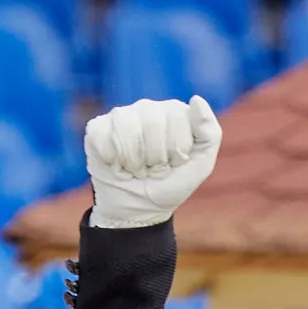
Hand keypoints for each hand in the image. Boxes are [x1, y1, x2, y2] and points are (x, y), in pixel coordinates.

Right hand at [85, 96, 219, 231]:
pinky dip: (112, 160)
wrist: (139, 209)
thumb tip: (196, 99)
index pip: (178, 119)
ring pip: (126, 127)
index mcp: (175, 112)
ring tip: (136, 169)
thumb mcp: (201, 164)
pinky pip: (102, 134)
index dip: (177, 151)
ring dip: (133, 160)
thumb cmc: (171, 184)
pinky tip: (117, 166)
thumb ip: (209, 132)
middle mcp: (148, 108)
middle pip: (151, 122)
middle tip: (154, 169)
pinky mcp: (97, 128)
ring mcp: (121, 116)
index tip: (176, 163)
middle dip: (155, 157)